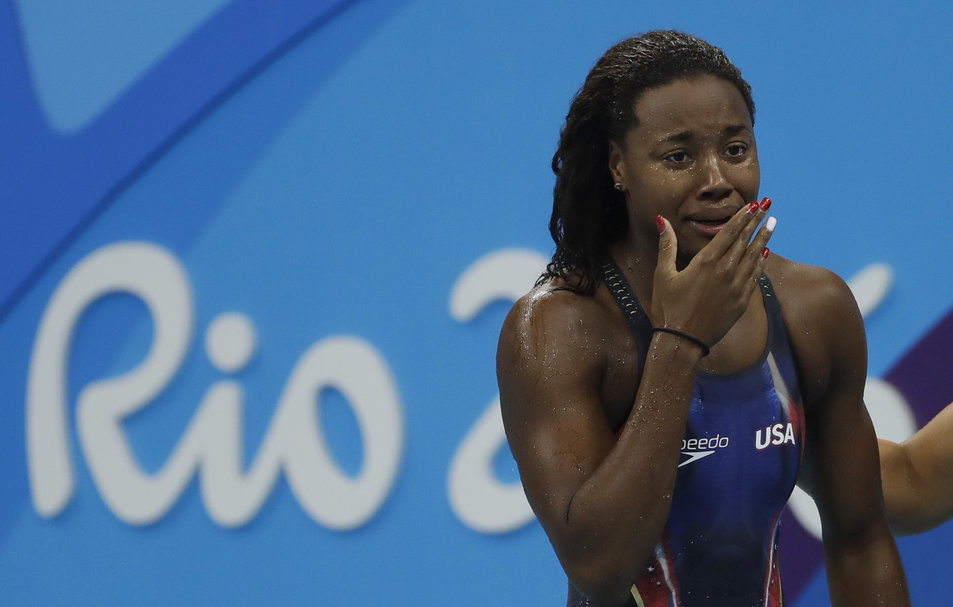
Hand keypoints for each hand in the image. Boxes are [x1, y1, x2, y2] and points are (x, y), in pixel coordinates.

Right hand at [651, 199, 775, 347]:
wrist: (682, 341)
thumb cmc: (668, 308)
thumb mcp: (663, 274)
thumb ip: (667, 245)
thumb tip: (662, 220)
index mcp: (705, 262)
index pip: (729, 233)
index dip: (742, 217)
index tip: (753, 205)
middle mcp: (724, 271)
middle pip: (744, 241)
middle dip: (756, 221)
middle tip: (767, 205)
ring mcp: (736, 287)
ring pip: (754, 257)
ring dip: (764, 239)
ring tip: (772, 224)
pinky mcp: (741, 302)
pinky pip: (755, 277)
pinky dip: (761, 263)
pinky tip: (765, 254)